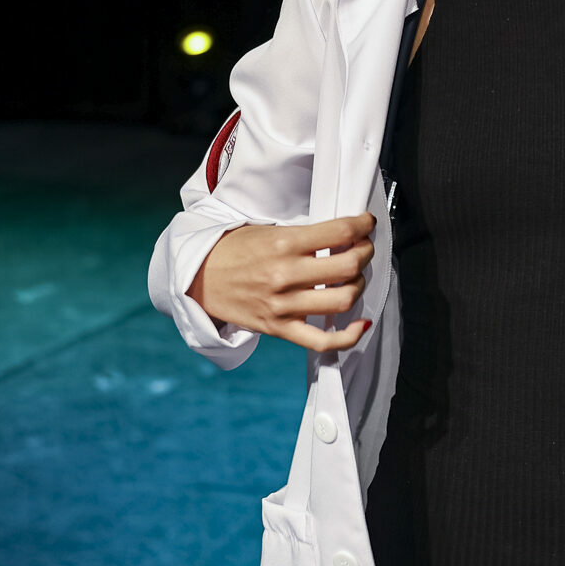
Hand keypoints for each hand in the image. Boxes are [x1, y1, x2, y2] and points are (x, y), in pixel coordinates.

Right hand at [186, 213, 375, 352]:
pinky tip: (359, 323)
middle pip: (348, 266)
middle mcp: (286, 275)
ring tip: (353, 278)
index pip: (340, 232)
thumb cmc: (234, 250)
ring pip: (343, 300)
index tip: (366, 224)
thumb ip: (306, 235)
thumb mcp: (269, 231)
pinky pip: (323, 341)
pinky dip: (349, 335)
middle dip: (365, 254)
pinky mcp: (280, 328)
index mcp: (284, 244)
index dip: (363, 226)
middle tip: (363, 248)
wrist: (198, 277)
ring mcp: (283, 305)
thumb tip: (345, 235)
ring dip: (359, 286)